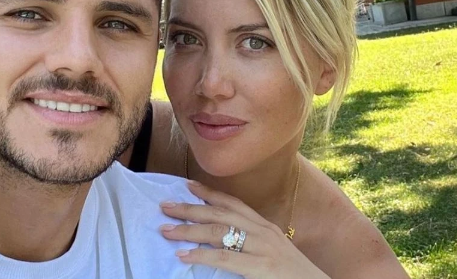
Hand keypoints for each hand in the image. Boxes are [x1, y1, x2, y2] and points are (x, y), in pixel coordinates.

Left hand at [159, 181, 328, 278]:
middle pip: (220, 213)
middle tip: (165, 206)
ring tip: (166, 230)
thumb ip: (250, 242)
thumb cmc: (292, 274)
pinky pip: (224, 258)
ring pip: (218, 231)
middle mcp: (263, 231)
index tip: (187, 185)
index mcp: (265, 226)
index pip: (233, 203)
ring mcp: (262, 247)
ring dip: (188, 229)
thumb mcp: (272, 250)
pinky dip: (201, 255)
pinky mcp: (261, 266)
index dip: (209, 193)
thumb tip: (222, 239)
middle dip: (190, 208)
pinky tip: (184, 254)